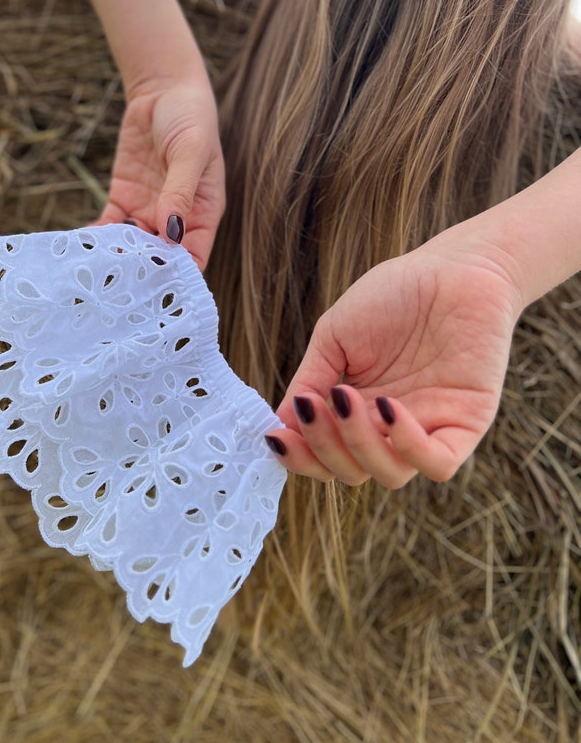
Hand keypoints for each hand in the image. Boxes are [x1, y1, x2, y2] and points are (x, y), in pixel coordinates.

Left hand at [94, 76, 224, 269]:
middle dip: (140, 272)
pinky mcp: (123, 198)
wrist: (163, 89)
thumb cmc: (191, 118)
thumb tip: (171, 232)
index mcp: (203, 214)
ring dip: (115, 257)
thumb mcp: (191, 152)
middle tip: (116, 285)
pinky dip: (96, 237)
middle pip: (158, 258)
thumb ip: (180, 192)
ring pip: (131, 246)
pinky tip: (82, 247)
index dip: (175, 276)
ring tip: (95, 270)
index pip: (192, 257)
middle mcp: (176, 219)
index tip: (154, 289)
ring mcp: (148, 210)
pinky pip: (109, 225)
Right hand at [267, 235, 525, 487]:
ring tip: (347, 399)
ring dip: (359, 446)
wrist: (454, 266)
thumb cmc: (394, 294)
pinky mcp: (466, 424)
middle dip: (323, 448)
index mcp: (359, 410)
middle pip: (352, 472)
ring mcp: (429, 427)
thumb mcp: (335, 336)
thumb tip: (279, 423)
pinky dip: (407, 447)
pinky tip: (387, 408)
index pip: (326, 456)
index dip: (300, 457)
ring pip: (390, 475)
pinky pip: (438, 463)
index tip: (276, 436)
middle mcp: (391, 427)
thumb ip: (310, 379)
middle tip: (313, 407)